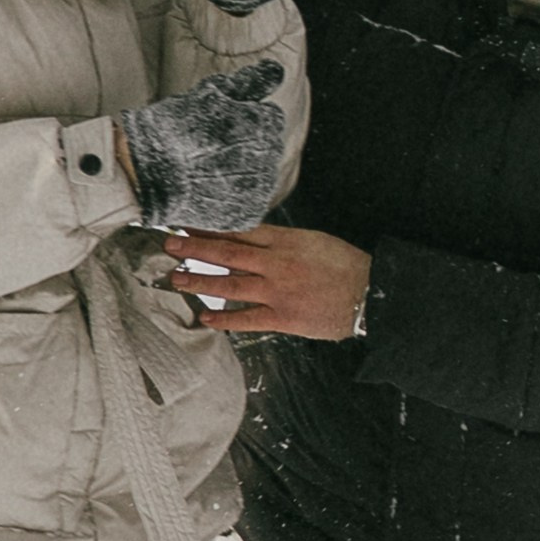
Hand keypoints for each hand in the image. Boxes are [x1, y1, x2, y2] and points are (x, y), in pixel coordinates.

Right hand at [119, 60, 288, 230]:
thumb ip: (250, 82)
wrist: (146, 175)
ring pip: (261, 172)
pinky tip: (212, 187)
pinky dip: (235, 194)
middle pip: (267, 145)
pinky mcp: (249, 213)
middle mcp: (268, 156)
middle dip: (245, 142)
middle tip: (209, 148)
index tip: (218, 125)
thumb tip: (278, 70)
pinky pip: (251, 199)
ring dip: (241, 168)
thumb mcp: (210, 93)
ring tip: (208, 168)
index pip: (270, 117)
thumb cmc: (174, 129)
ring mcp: (260, 188)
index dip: (243, 117)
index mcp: (263, 123)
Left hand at [166, 222, 370, 340]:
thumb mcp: (313, 242)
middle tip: (168, 244)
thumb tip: (252, 241)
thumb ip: (282, 242)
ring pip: (230, 284)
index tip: (187, 222)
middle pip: (227, 252)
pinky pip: (247, 318)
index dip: (210, 226)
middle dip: (195, 247)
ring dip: (200, 280)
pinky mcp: (283, 317)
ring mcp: (277, 291)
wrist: (371, 294)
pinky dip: (224, 318)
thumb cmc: (346, 267)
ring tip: (176, 277)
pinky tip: (205, 317)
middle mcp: (276, 263)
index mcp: (285, 241)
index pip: (239, 230)